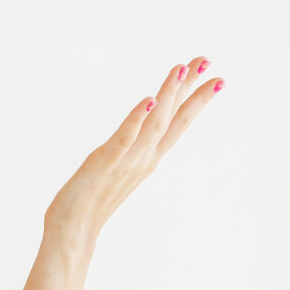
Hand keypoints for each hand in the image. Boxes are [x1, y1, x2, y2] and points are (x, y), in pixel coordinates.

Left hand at [46, 56, 223, 248]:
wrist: (73, 229)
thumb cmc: (91, 201)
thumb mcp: (118, 169)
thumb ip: (130, 151)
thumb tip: (136, 137)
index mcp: (147, 159)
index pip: (177, 124)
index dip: (196, 101)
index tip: (215, 78)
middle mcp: (143, 158)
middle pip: (174, 120)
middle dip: (192, 91)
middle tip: (208, 61)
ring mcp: (126, 161)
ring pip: (154, 123)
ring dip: (169, 95)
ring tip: (181, 68)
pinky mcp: (103, 162)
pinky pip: (124, 138)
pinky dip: (138, 119)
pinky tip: (149, 100)